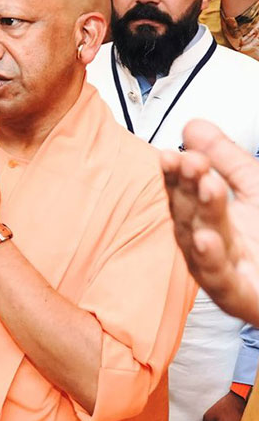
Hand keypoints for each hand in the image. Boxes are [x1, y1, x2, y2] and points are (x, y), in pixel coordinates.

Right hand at [161, 118, 258, 323]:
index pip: (182, 191)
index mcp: (206, 217)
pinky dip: (211, 261)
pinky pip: (221, 279)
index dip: (175, 173)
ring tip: (207, 188)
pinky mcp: (237, 295)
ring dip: (201, 216)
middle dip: (188, 187)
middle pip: (188, 213)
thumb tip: (193, 125)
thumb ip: (225, 159)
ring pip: (201, 244)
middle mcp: (206, 242)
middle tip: (193, 163)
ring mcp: (220, 270)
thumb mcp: (254, 189)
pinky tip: (206, 239)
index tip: (170, 154)